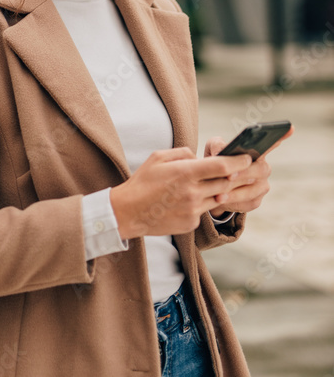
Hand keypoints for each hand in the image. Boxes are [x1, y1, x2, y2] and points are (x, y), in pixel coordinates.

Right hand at [109, 147, 252, 239]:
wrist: (128, 212)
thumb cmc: (143, 181)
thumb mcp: (158, 157)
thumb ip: (183, 153)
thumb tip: (200, 157)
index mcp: (185, 173)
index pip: (222, 166)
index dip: (238, 161)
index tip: (247, 157)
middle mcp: (192, 192)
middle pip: (226, 182)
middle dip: (235, 175)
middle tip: (242, 169)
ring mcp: (193, 210)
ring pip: (217, 197)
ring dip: (218, 189)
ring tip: (211, 183)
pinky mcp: (191, 223)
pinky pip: (204, 210)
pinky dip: (202, 203)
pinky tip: (187, 200)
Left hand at [204, 125, 294, 215]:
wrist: (210, 188)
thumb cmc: (215, 163)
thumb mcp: (212, 150)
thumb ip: (216, 145)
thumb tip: (220, 151)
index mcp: (255, 152)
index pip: (270, 143)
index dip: (281, 136)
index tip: (290, 128)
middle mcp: (263, 168)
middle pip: (260, 169)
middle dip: (244, 173)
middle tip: (228, 176)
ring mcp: (262, 186)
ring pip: (253, 189)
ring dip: (235, 192)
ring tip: (218, 194)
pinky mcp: (255, 201)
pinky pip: (248, 202)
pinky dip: (234, 202)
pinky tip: (221, 201)